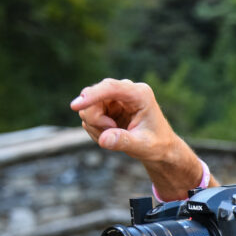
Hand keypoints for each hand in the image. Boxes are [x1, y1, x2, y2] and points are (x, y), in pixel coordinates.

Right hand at [70, 78, 203, 199]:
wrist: (160, 148)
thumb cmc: (157, 145)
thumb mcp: (143, 146)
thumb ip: (124, 141)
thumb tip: (104, 139)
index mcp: (140, 94)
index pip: (111, 87)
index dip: (92, 95)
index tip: (75, 106)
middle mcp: (126, 90)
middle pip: (94, 97)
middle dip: (96, 120)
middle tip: (110, 134)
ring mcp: (115, 97)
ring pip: (88, 107)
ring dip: (96, 126)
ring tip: (115, 136)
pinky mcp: (107, 105)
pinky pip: (88, 115)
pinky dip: (95, 128)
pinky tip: (110, 134)